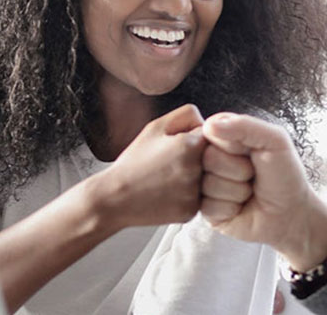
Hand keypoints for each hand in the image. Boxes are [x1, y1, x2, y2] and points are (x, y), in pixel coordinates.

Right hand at [83, 104, 207, 228]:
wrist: (115, 197)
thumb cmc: (134, 161)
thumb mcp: (155, 127)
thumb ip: (186, 115)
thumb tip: (208, 123)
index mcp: (191, 145)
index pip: (210, 136)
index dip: (191, 139)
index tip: (173, 148)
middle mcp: (197, 170)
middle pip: (211, 159)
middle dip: (195, 159)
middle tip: (169, 165)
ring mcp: (195, 193)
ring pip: (206, 179)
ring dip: (192, 178)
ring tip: (166, 179)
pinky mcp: (191, 211)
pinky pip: (198, 199)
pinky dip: (186, 196)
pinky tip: (166, 194)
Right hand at [197, 113, 326, 271]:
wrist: (292, 213)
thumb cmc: (285, 174)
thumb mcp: (275, 140)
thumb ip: (245, 126)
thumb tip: (210, 125)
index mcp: (225, 136)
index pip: (211, 131)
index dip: (234, 145)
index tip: (252, 151)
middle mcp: (212, 158)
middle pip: (208, 158)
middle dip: (238, 169)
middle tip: (253, 175)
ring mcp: (207, 184)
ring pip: (208, 184)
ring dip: (237, 191)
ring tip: (250, 191)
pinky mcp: (206, 209)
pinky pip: (208, 206)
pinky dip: (230, 208)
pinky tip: (241, 208)